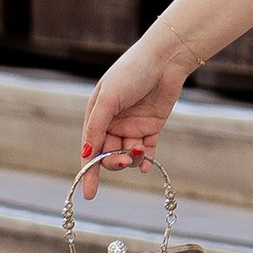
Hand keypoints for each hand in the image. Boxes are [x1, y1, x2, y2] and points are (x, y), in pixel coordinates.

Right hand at [80, 30, 189, 188]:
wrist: (165, 59)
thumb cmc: (131, 72)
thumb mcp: (108, 98)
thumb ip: (96, 126)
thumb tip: (86, 154)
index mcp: (97, 114)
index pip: (90, 148)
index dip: (89, 171)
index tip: (89, 193)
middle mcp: (113, 123)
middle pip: (109, 154)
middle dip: (114, 162)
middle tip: (123, 160)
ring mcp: (133, 126)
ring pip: (128, 155)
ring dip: (131, 159)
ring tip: (138, 151)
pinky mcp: (152, 127)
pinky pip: (146, 151)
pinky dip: (145, 160)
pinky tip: (145, 164)